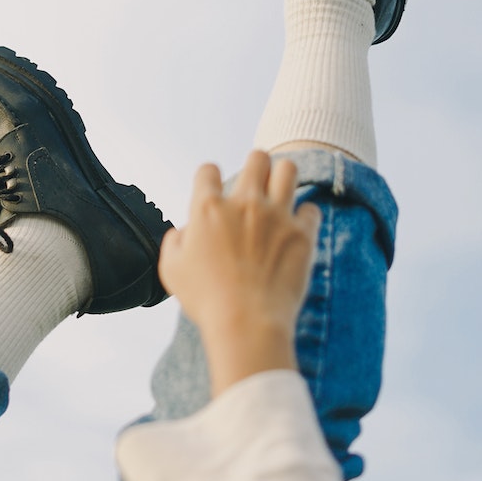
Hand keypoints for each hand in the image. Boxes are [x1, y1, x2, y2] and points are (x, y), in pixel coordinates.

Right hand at [159, 151, 320, 393]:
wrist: (247, 323)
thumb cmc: (206, 300)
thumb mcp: (171, 270)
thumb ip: (174, 242)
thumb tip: (183, 232)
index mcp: (208, 208)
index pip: (208, 169)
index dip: (209, 178)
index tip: (214, 192)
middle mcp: (244, 203)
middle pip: (257, 157)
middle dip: (255, 166)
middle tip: (254, 186)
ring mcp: (277, 215)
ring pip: (289, 168)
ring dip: (283, 178)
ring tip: (279, 194)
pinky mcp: (302, 233)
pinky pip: (311, 208)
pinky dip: (304, 215)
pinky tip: (296, 228)